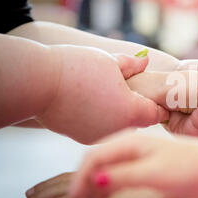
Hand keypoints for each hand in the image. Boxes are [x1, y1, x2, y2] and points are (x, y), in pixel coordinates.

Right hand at [37, 46, 167, 143]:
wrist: (38, 83)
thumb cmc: (77, 69)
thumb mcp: (111, 61)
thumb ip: (132, 65)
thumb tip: (146, 61)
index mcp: (132, 111)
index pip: (156, 114)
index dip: (159, 105)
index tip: (158, 97)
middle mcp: (118, 129)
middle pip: (137, 120)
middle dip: (137, 107)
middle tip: (131, 90)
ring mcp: (98, 136)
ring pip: (117, 125)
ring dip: (117, 113)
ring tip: (106, 93)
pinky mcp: (80, 137)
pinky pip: (98, 128)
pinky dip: (98, 118)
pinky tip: (89, 102)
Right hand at [69, 130, 197, 197]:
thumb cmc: (187, 167)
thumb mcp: (152, 173)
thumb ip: (122, 176)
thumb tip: (93, 180)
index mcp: (129, 142)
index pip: (93, 157)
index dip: (79, 178)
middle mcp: (129, 146)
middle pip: (95, 163)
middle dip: (83, 185)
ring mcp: (135, 156)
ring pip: (104, 171)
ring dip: (93, 189)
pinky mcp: (142, 167)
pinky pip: (115, 176)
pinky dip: (106, 190)